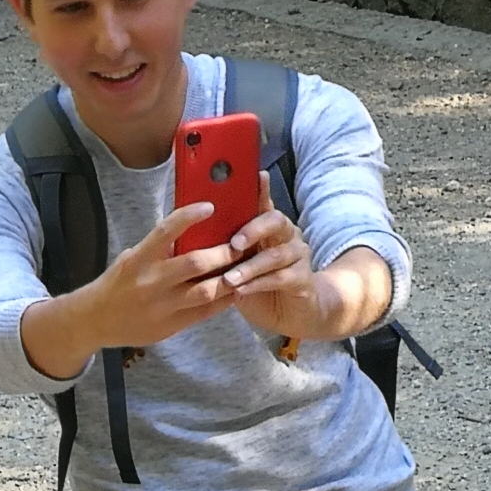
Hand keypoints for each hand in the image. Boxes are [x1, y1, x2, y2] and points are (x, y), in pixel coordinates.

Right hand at [21, 201, 246, 379]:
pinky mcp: (171, 326)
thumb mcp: (131, 260)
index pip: (165, 232)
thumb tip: (191, 230)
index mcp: (138, 260)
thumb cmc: (117, 284)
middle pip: (195, 263)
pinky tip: (236, 290)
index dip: (189, 217)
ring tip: (244, 268)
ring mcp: (162, 307)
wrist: (95, 322)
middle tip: (240, 244)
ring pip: (206, 291)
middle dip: (223, 252)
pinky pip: (205, 313)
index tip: (210, 207)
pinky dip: (224, 301)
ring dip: (229, 278)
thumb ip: (158, 249)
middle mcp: (151, 282)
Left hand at [219, 174, 321, 340]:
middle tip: (233, 244)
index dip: (260, 189)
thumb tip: (188, 232)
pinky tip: (241, 291)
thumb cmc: (255, 283)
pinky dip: (258, 284)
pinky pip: (281, 278)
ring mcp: (297, 256)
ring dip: (250, 266)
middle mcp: (286, 235)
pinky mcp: (303, 279)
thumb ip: (221, 245)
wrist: (288, 313)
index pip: (263, 202)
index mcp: (267, 226)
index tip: (255, 176)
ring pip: (276, 254)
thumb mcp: (234, 264)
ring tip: (229, 278)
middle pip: (276, 220)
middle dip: (253, 229)